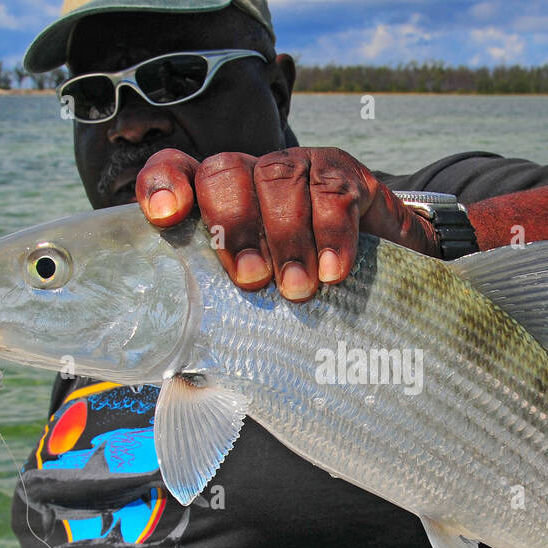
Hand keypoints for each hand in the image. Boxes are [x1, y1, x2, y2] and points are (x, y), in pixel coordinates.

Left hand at [135, 147, 441, 300]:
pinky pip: (333, 194)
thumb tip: (189, 379)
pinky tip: (334, 273)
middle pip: (225, 172)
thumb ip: (222, 319)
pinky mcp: (345, 175)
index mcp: (215, 199)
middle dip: (233, 227)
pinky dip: (332, 236)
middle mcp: (251, 174)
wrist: (384, 276)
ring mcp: (299, 169)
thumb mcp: (258, 302)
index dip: (163, 184)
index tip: (167, 216)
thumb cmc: (302, 292)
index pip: (175, 170)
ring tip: (298, 291)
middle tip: (250, 280)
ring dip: (286, 238)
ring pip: (278, 179)